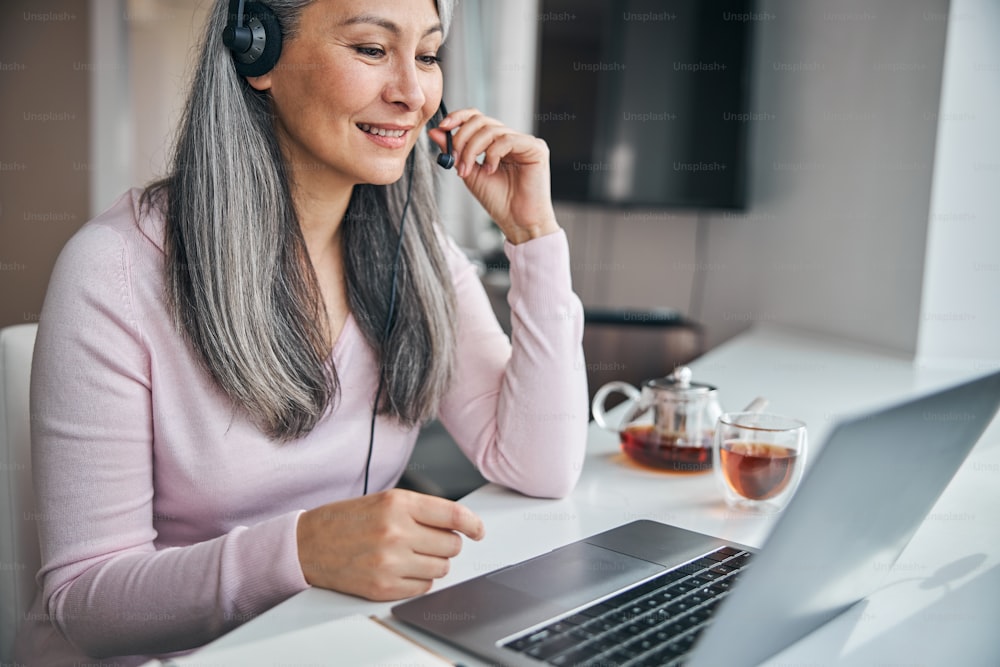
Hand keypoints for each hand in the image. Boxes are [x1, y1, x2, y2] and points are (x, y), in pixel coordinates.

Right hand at [296, 489, 484, 599]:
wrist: (308, 543)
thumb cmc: (346, 520)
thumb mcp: (385, 501)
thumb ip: (421, 510)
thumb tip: (460, 525)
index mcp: (398, 503)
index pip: (453, 515)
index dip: (473, 525)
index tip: (478, 531)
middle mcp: (396, 531)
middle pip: (451, 545)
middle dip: (446, 545)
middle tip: (429, 542)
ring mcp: (390, 561)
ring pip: (441, 569)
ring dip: (433, 564)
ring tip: (411, 555)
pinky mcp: (383, 587)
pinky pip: (423, 588)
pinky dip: (418, 582)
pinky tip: (401, 570)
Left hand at [429, 108, 559, 243]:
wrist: (517, 222)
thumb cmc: (498, 201)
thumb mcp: (469, 173)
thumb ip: (454, 152)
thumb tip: (435, 131)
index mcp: (497, 142)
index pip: (477, 118)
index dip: (459, 118)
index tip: (442, 127)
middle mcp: (511, 138)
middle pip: (481, 120)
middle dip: (462, 138)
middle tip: (455, 159)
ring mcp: (524, 142)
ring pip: (491, 130)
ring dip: (473, 149)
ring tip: (469, 170)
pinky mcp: (536, 148)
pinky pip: (507, 140)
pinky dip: (492, 154)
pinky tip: (491, 170)